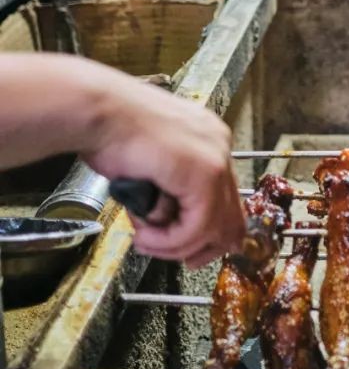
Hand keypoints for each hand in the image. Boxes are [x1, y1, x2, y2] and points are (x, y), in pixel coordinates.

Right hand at [80, 65, 245, 266]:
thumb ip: (167, 189)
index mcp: (208, 140)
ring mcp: (215, 159)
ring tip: (145, 241)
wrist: (98, 111)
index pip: (227, 199)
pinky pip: (196, 226)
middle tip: (177, 258)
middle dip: (200, 246)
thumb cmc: (110, 131)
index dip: (209, 234)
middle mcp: (218, 147)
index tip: (189, 252)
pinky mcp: (204, 174)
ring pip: (211, 227)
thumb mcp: (148, 163)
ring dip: (175, 245)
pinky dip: (169, 241)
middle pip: (230, 217)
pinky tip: (145, 236)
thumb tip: (171, 221)